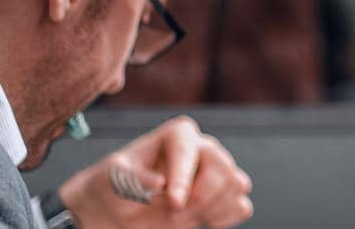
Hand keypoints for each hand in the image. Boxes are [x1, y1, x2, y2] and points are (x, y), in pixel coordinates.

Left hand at [59, 115, 253, 228]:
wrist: (119, 210)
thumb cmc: (115, 187)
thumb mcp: (113, 180)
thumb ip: (131, 178)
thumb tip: (159, 181)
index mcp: (178, 135)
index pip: (190, 150)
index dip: (183, 177)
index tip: (172, 201)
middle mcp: (204, 147)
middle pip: (222, 167)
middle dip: (198, 197)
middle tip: (171, 214)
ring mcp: (217, 171)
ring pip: (236, 186)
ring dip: (210, 209)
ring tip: (181, 218)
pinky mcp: (223, 196)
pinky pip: (241, 206)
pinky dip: (225, 217)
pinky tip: (204, 221)